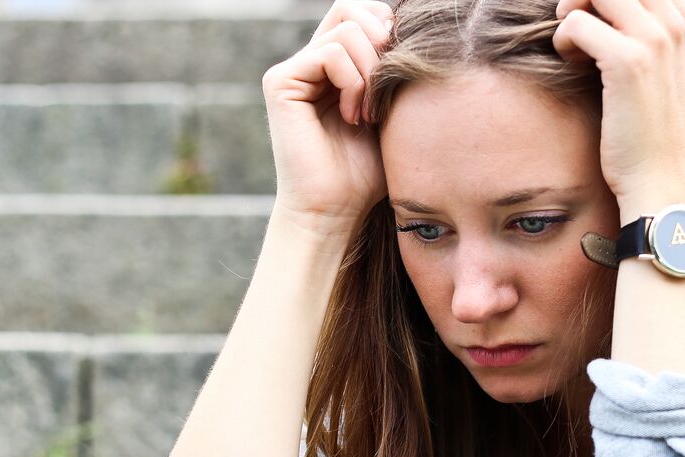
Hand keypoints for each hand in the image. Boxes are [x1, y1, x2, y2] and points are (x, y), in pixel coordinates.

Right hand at [261, 0, 393, 231]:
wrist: (335, 209)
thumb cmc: (367, 170)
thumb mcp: (391, 109)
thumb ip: (392, 67)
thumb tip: (404, 25)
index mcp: (334, 64)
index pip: (364, 12)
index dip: (390, 31)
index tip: (399, 76)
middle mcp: (309, 61)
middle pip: (352, 8)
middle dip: (383, 43)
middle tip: (386, 89)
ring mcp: (293, 70)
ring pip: (347, 29)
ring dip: (371, 71)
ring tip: (368, 113)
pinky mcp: (280, 82)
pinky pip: (330, 52)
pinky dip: (353, 82)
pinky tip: (353, 116)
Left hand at [551, 0, 684, 211]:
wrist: (658, 178)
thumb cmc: (651, 132)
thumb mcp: (665, 75)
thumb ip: (653, 40)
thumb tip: (618, 18)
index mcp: (683, 20)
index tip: (594, 24)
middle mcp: (672, 23)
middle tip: (572, 26)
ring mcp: (653, 40)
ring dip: (571, 14)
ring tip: (572, 47)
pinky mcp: (627, 61)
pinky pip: (575, 23)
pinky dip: (564, 40)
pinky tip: (570, 63)